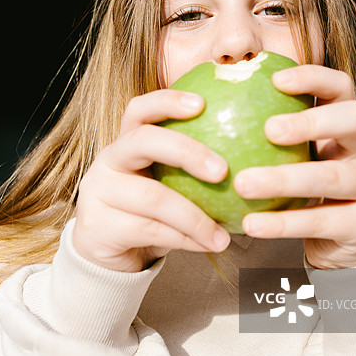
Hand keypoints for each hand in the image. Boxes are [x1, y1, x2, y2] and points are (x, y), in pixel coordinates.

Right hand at [73, 90, 229, 272]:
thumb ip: (193, 169)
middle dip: (186, 151)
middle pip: (143, 141)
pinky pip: (150, 230)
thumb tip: (256, 153)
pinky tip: (208, 244)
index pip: (140, 110)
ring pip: (153, 197)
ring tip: (224, 236)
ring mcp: (99, 193)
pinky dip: (184, 239)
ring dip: (195, 217)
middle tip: (223, 171)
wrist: (107, 254)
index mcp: (125, 142)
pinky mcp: (99, 227)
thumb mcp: (167, 185)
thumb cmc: (149, 212)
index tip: (202, 103)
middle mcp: (108, 161)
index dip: (168, 101)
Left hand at [234, 65, 355, 268]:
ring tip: (243, 184)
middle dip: (311, 121)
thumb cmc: (299, 188)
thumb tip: (199, 104)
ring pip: (334, 177)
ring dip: (285, 179)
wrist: (337, 241)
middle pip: (354, 120)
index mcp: (344, 123)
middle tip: (268, 129)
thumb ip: (258, 131)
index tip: (275, 79)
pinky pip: (322, 221)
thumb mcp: (287, 156)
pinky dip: (284, 222)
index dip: (313, 77)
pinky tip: (250, 223)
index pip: (340, 86)